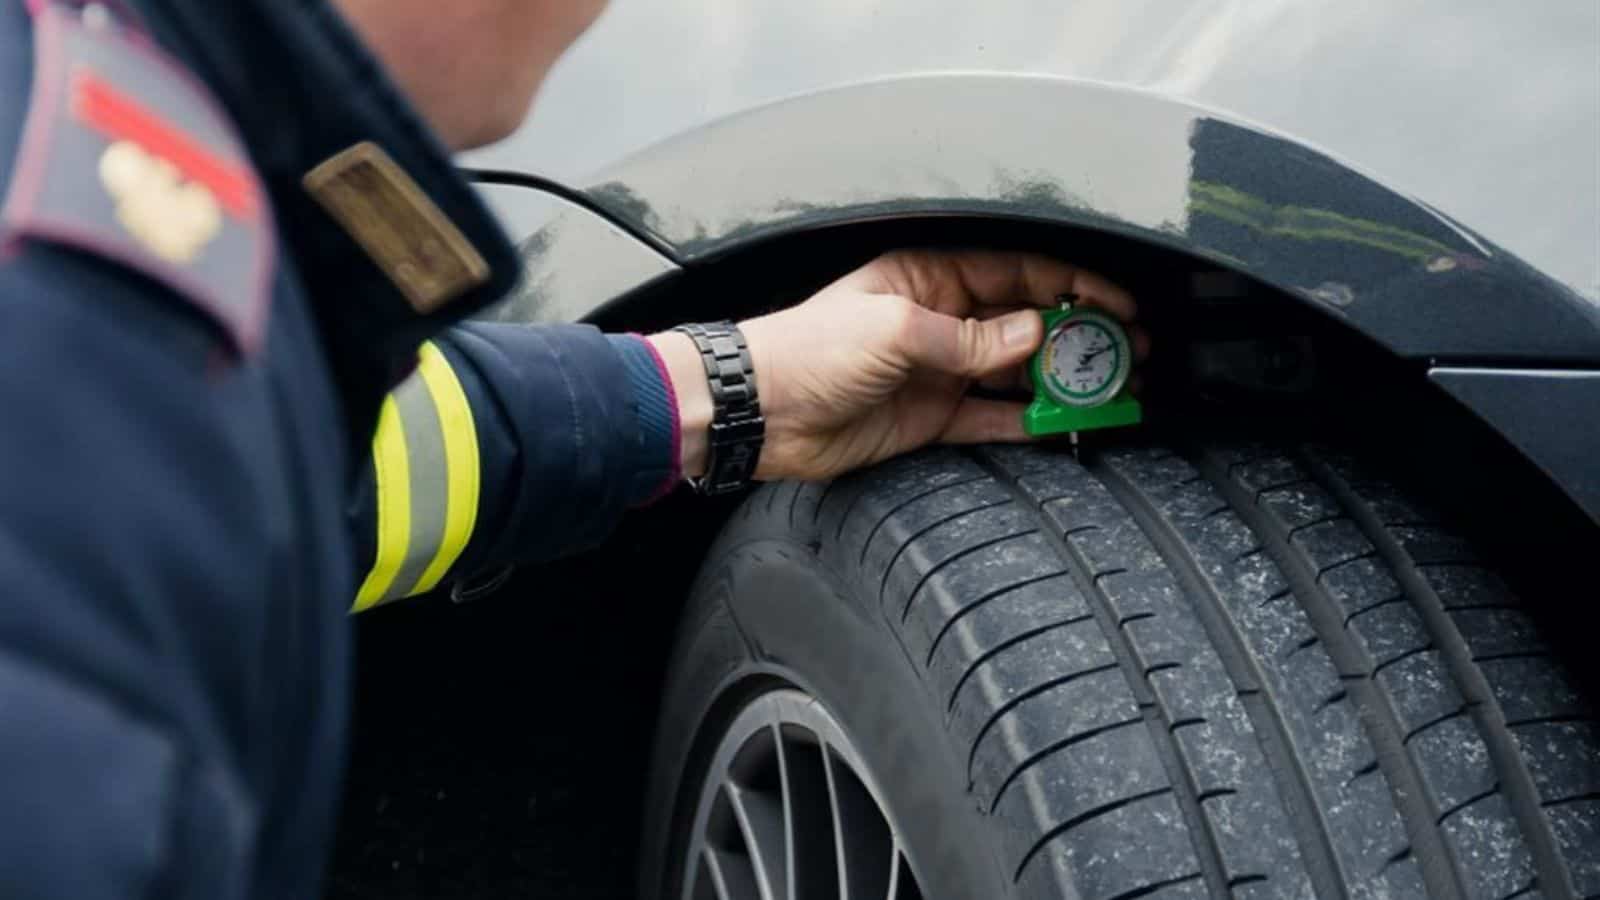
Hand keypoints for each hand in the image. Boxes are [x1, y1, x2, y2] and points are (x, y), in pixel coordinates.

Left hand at [649, 249, 1147, 482]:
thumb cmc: (810, 350)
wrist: (760, 412)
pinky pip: (993, 419)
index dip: (1073, 286)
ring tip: (1115, 391)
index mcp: (930, 276)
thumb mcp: (897, 331)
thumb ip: (971, 338)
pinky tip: (1066, 426)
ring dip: (1065, 382)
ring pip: (1018, 373)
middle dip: (1082, 336)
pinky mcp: (931, 417)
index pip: (1018, 272)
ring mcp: (940, 370)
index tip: (1120, 305)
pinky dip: (1029, 423)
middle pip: (1028, 323)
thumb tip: (1035, 335)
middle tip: (1131, 354)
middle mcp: (941, 318)